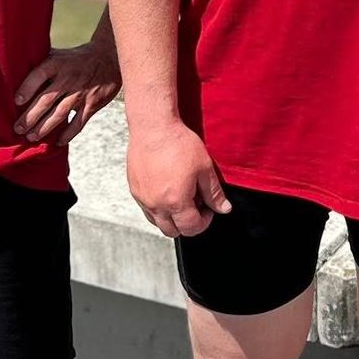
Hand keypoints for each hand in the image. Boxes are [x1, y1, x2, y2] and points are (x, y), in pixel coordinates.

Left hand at [14, 27, 121, 145]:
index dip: (27, 88)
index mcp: (57, 64)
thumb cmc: (76, 58)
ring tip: (31, 137)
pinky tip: (57, 142)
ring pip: (60, 114)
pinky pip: (79, 122)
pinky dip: (68, 134)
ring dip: (44, 128)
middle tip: (17, 129)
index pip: (39, 75)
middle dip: (30, 116)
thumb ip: (39, 62)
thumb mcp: (58, 54)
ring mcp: (81, 93)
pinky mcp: (93, 104)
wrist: (108, 57)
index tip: (16, 101)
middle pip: (47, 100)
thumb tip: (12, 68)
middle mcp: (69, 79)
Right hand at [126, 119, 231, 238]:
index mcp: (176, 202)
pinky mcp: (134, 190)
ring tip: (181, 196)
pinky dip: (158, 208)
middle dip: (187, 223)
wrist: (153, 127)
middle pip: (173, 231)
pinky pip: (147, 209)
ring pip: (158, 223)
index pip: (192, 227)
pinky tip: (167, 190)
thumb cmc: (178, 143)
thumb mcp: (204, 168)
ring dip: (171, 218)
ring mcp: (143, 199)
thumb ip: (214, 193)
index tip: (208, 208)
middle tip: (195, 204)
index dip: (205, 221)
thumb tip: (223, 208)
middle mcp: (156, 205)